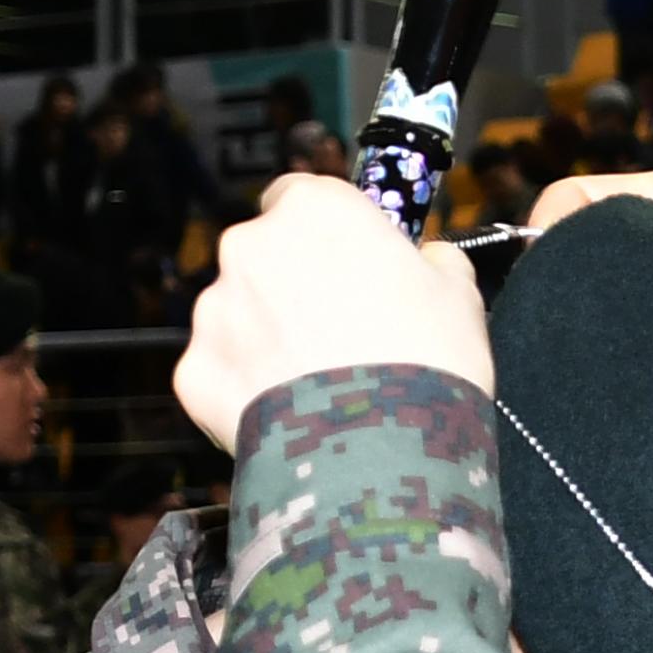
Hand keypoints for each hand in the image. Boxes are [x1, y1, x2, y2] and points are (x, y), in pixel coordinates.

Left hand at [174, 175, 489, 452]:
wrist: (382, 456)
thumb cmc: (429, 365)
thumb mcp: (459, 297)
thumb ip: (435, 263)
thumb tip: (430, 262)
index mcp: (314, 209)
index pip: (300, 196)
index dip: (325, 234)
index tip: (346, 265)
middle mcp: (250, 245)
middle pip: (263, 256)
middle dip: (291, 288)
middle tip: (338, 336)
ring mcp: (214, 310)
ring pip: (237, 315)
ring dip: (266, 339)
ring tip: (317, 388)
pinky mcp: (194, 372)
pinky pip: (220, 375)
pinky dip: (245, 393)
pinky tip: (290, 417)